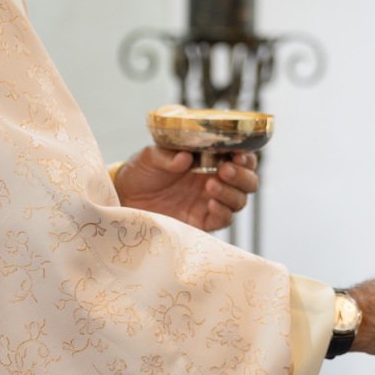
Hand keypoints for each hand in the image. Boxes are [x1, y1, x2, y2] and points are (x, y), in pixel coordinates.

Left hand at [112, 145, 257, 232]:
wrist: (125, 199)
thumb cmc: (141, 172)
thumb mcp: (150, 156)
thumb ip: (166, 154)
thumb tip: (185, 157)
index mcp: (210, 159)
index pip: (240, 157)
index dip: (246, 155)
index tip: (237, 153)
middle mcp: (216, 179)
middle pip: (249, 181)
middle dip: (242, 175)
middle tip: (224, 170)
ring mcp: (211, 202)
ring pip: (240, 200)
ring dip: (231, 192)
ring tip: (210, 186)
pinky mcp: (203, 221)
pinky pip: (224, 219)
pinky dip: (223, 211)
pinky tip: (209, 203)